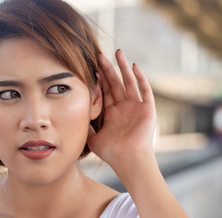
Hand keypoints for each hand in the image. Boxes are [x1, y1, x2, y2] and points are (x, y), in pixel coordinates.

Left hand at [87, 50, 155, 169]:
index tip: (92, 65)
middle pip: (115, 83)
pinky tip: (134, 66)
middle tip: (100, 54)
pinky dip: (141, 78)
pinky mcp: (147, 109)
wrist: (128, 160)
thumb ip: (85, 125)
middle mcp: (124, 107)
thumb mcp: (93, 137)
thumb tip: (73, 116)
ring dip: (123, 68)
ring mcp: (136, 107)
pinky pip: (144, 90)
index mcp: (112, 113)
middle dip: (108, 69)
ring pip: (129, 82)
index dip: (99, 78)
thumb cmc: (111, 152)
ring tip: (117, 53)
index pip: (106, 91)